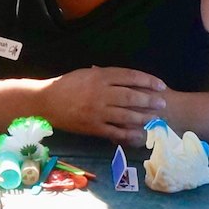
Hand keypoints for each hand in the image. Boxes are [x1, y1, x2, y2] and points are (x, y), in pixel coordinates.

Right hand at [44, 66, 166, 144]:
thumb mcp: (85, 73)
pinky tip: (140, 135)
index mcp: (100, 76)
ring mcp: (98, 111)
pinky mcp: (93, 126)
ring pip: (126, 115)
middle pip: (131, 96)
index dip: (147, 81)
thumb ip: (104, 75)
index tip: (160, 85)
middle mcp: (101, 93)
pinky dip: (129, 134)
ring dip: (144, 117)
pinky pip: (115, 131)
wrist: (46, 101)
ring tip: (156, 119)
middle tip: (163, 103)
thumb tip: (125, 78)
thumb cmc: (66, 85)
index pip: (130, 77)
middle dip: (150, 100)